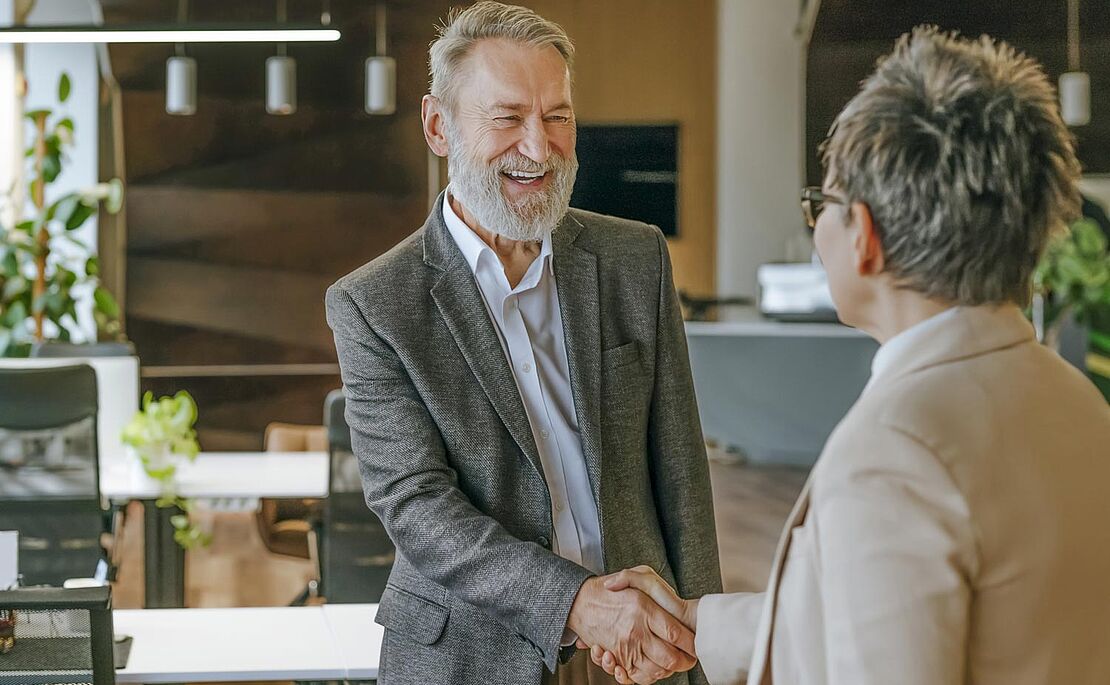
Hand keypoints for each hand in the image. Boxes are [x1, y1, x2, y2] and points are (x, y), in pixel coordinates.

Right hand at [567, 576, 696, 684]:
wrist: (580, 601)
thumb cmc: (611, 589)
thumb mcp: (639, 574)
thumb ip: (657, 582)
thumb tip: (675, 598)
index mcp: (643, 610)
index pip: (676, 634)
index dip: (691, 643)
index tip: (697, 643)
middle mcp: (635, 632)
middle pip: (670, 658)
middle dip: (685, 661)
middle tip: (690, 657)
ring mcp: (625, 648)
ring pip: (656, 671)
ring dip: (668, 670)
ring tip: (673, 661)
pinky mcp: (617, 658)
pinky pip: (637, 677)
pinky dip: (648, 676)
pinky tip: (653, 667)